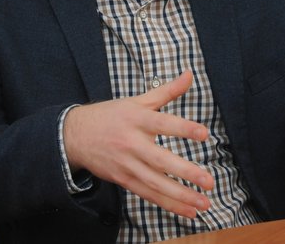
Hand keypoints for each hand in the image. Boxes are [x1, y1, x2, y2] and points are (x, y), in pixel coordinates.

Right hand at [63, 70, 213, 218]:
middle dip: (186, 172)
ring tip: (204, 203)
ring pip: (155, 183)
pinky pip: (148, 194)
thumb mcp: (138, 100)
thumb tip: (190, 74)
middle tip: (209, 181)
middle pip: (160, 160)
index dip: (183, 128)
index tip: (203, 134)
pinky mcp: (123, 180)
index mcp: (137, 119)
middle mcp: (132, 143)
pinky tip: (188, 210)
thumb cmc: (112, 115)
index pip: (163, 123)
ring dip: (180, 196)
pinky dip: (168, 204)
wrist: (76, 135)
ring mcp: (127, 164)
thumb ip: (167, 90)